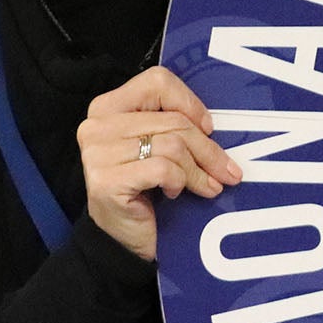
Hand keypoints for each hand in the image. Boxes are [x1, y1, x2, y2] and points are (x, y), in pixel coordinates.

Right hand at [77, 67, 241, 261]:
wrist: (123, 240)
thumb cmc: (145, 190)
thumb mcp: (158, 148)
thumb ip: (173, 125)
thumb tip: (212, 125)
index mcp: (107, 108)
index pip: (156, 82)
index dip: (189, 103)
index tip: (208, 128)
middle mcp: (96, 126)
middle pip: (173, 120)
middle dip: (207, 149)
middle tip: (225, 171)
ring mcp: (97, 154)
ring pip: (172, 145)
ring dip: (198, 171)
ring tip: (205, 186)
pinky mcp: (106, 180)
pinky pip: (163, 169)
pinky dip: (180, 182)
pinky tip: (175, 193)